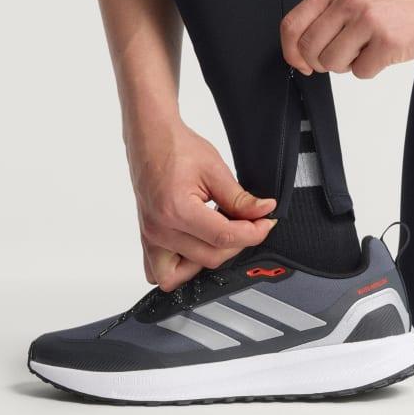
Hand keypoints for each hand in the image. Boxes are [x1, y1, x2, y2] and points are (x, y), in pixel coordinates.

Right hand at [125, 120, 276, 291]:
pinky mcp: (147, 238)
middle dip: (237, 243)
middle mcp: (159, 230)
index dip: (252, 233)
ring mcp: (149, 237)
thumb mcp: (215, 169)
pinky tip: (197, 247)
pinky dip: (179, 269)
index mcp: (176, 210)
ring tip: (221, 236)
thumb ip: (240, 198)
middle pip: (209, 258)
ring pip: (182, 275)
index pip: (223, 237)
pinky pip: (159, 272)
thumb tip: (264, 212)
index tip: (266, 222)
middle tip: (251, 224)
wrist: (151, 139)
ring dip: (207, 260)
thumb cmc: (177, 148)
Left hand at [280, 0, 413, 78]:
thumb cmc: (391, 3)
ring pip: (333, 64)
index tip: (303, 63)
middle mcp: (347, 2)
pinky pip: (361, 72)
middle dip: (323, 62)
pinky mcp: (387, 40)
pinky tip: (383, 51)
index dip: (292, 53)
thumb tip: (298, 56)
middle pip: (310, 51)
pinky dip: (371, 68)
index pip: (291, 27)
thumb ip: (323, 19)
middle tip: (345, 54)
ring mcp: (368, 20)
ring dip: (348, 65)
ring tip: (367, 49)